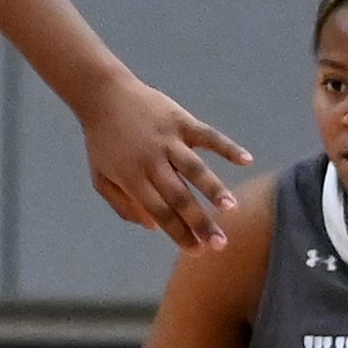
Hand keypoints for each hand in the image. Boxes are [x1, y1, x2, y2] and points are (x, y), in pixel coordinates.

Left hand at [79, 76, 251, 250]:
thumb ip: (122, 204)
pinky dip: (227, 147)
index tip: (198, 251)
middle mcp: (151, 161)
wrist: (103, 95)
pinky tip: (247, 160)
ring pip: (194, 168)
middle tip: (220, 244)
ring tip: (232, 209)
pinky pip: (208, 135)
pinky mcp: (180, 120)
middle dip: (200, 222)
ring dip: (214, 189)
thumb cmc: (103, 141)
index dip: (179, 233)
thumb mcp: (101, 176)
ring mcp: (168, 140)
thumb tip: (153, 228)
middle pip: (179, 197)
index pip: (159, 212)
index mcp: (131, 177)